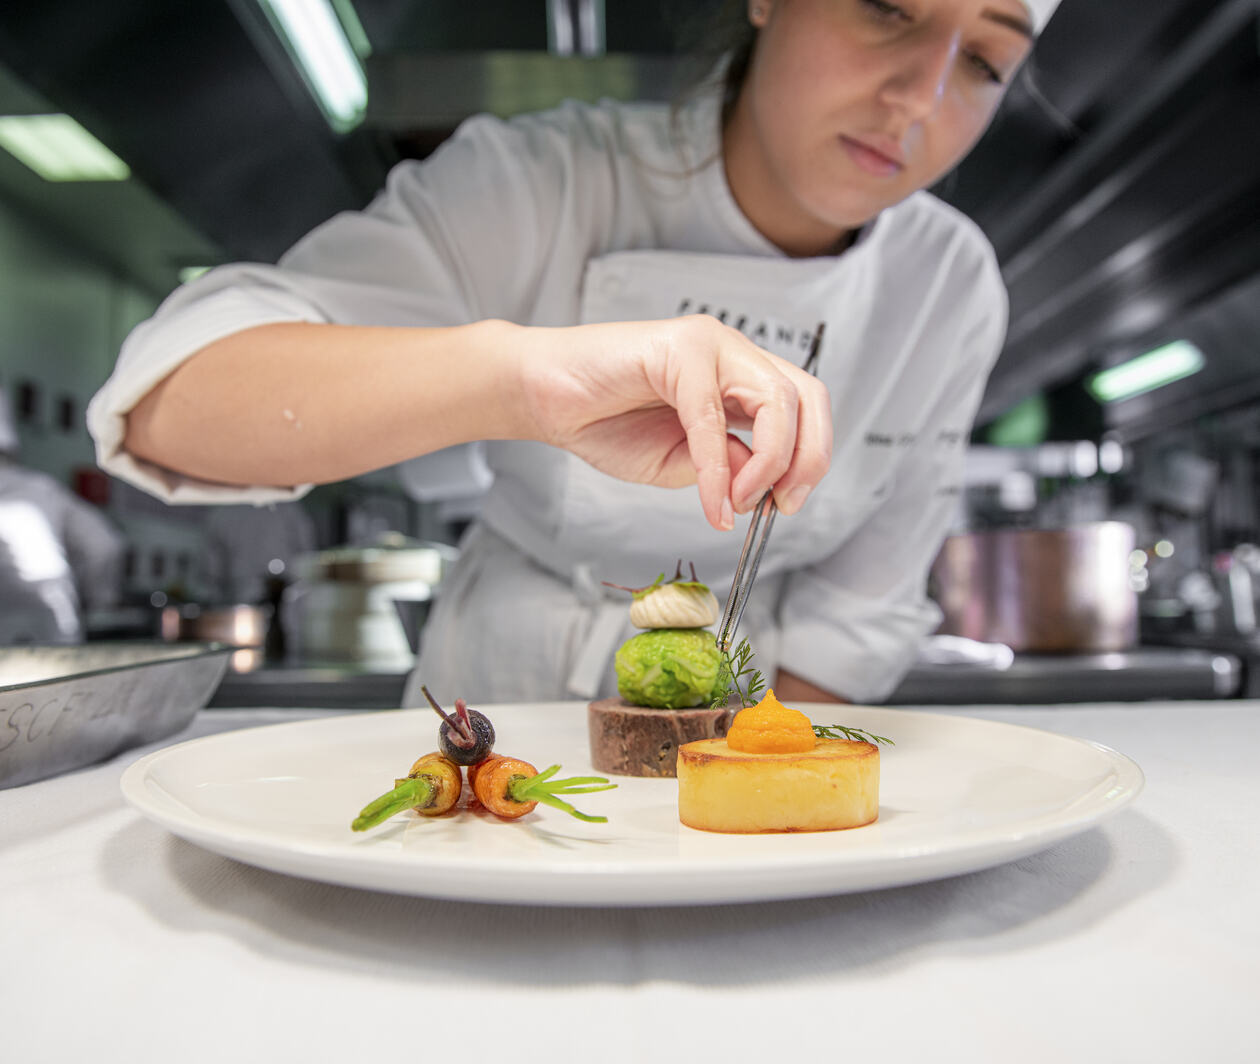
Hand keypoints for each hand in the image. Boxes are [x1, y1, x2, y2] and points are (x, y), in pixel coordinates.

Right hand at [516, 315, 832, 530]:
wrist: (546, 399)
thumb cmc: (605, 423)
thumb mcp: (680, 464)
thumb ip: (725, 468)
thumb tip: (760, 484)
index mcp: (739, 378)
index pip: (804, 408)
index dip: (810, 458)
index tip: (786, 505)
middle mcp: (733, 354)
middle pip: (807, 396)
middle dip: (807, 458)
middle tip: (782, 505)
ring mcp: (709, 344)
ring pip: (776, 398)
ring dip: (770, 463)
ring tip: (737, 503)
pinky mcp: (678, 349)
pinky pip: (713, 415)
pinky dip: (716, 469)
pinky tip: (711, 503)